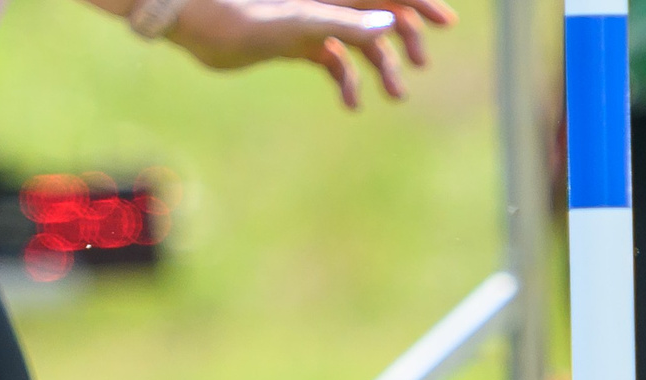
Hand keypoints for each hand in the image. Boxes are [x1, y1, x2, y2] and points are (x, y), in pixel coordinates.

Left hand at [162, 0, 456, 106]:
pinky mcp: (296, 44)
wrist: (200, 24)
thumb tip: (391, 26)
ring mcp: (314, 22)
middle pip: (381, 16)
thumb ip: (346, 22)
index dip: (419, 4)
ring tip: (394, 97)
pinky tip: (352, 103)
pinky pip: (332, 61)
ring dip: (379, 69)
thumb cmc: (244, 15)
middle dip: (404, 41)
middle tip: (417, 69)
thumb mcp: (301, 23)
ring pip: (359, 44)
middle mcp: (329, 1)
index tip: (445, 24)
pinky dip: (345, 80)